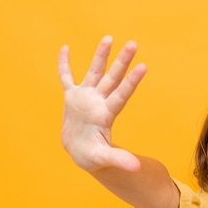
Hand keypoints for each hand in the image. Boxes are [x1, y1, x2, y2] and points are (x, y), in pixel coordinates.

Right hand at [58, 36, 146, 171]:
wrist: (81, 152)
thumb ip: (119, 160)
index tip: (143, 66)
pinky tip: (65, 49)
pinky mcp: (71, 98)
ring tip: (109, 38)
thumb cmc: (93, 156)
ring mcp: (85, 98)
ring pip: (94, 72)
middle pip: (112, 78)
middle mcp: (98, 101)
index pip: (121, 94)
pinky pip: (66, 78)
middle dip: (122, 61)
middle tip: (133, 44)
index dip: (131, 81)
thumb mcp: (104, 159)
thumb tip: (136, 169)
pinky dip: (64, 64)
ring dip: (101, 56)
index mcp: (106, 114)